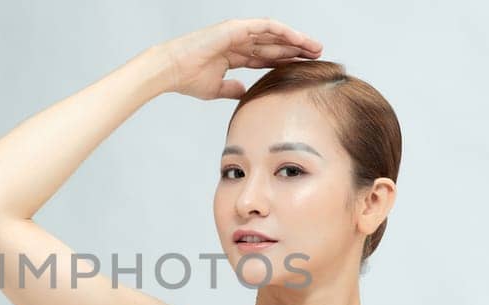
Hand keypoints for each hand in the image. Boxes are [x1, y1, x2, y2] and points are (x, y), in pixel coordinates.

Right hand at [150, 18, 323, 99]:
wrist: (171, 70)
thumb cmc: (187, 79)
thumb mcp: (217, 88)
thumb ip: (232, 89)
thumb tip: (244, 92)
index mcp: (233, 55)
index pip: (266, 58)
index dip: (285, 62)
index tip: (303, 69)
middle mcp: (237, 41)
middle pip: (274, 45)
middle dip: (296, 51)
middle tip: (317, 56)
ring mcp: (237, 33)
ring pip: (274, 34)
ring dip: (296, 40)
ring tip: (315, 48)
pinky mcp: (236, 28)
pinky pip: (266, 27)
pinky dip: (284, 32)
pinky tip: (299, 40)